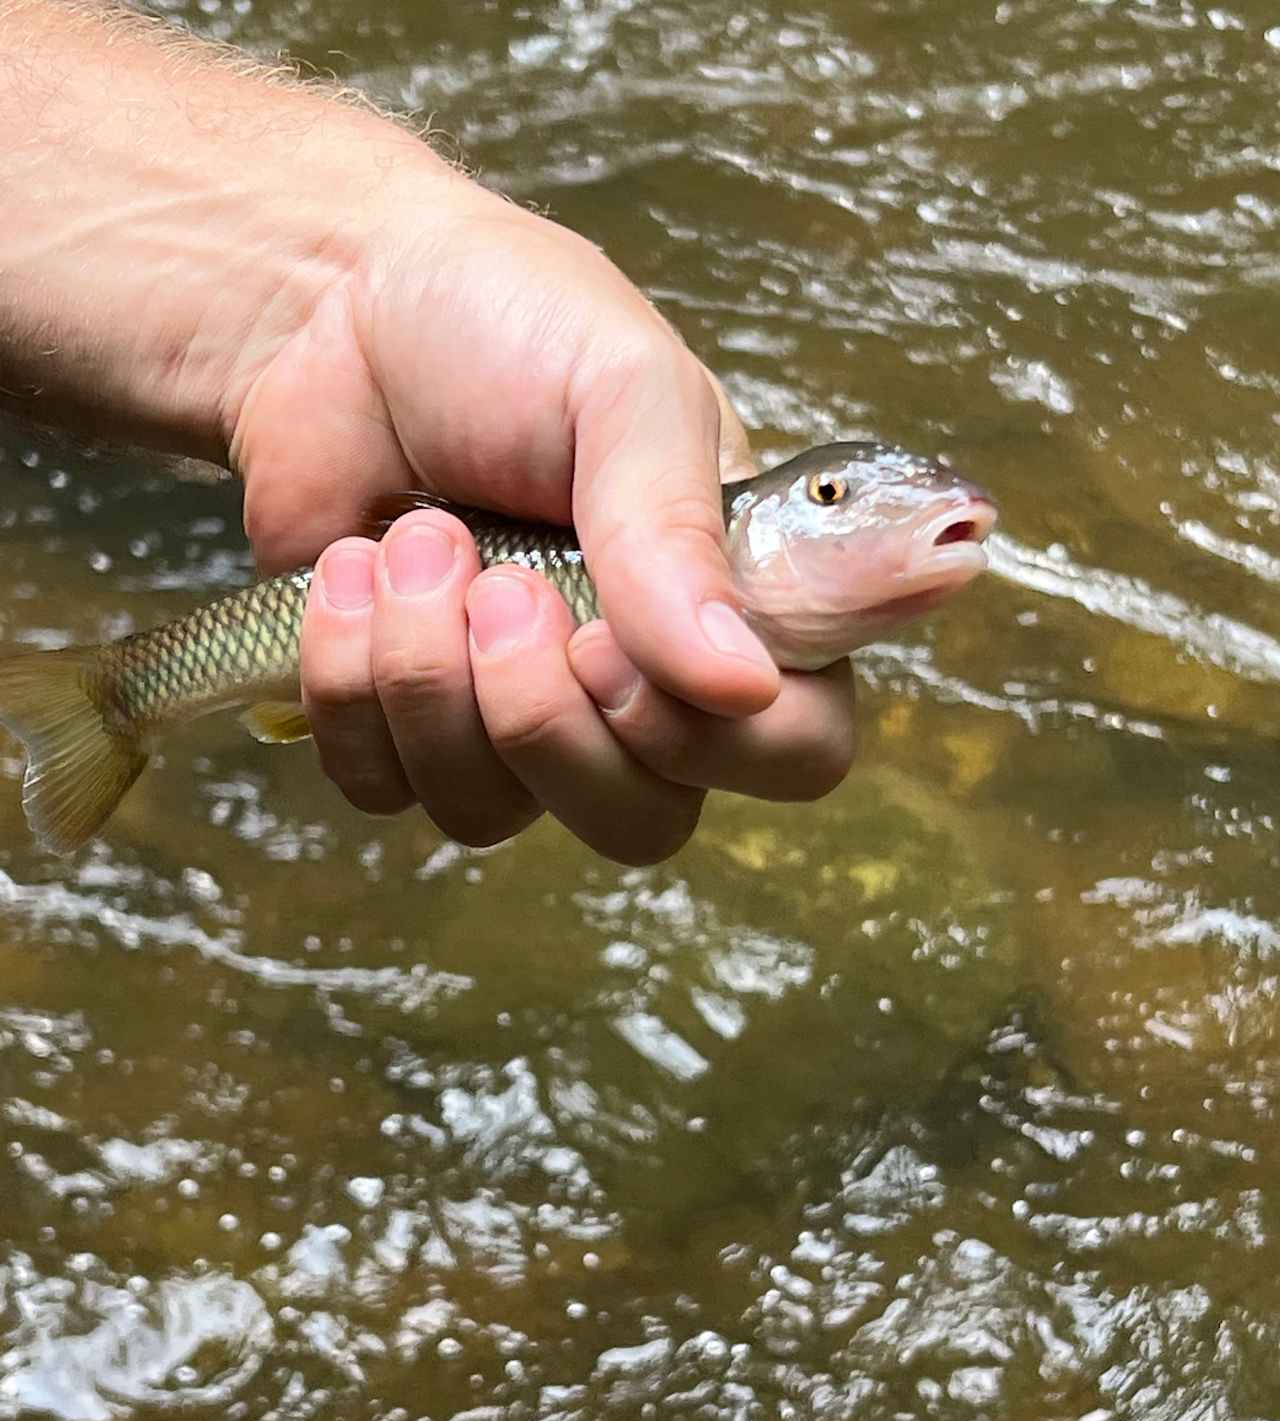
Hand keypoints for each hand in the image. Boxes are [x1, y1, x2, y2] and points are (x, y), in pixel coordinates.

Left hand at [230, 175, 854, 862]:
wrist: (331, 305)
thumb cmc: (506, 325)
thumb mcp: (623, 391)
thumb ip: (678, 536)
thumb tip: (743, 684)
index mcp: (735, 606)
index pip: (794, 754)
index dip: (709, 741)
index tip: (611, 640)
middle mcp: (636, 686)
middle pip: (637, 824)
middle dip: (541, 718)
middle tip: (501, 587)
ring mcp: (512, 718)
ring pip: (490, 814)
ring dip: (428, 674)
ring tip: (417, 538)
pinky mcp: (397, 723)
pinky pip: (380, 786)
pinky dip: (346, 678)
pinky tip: (351, 570)